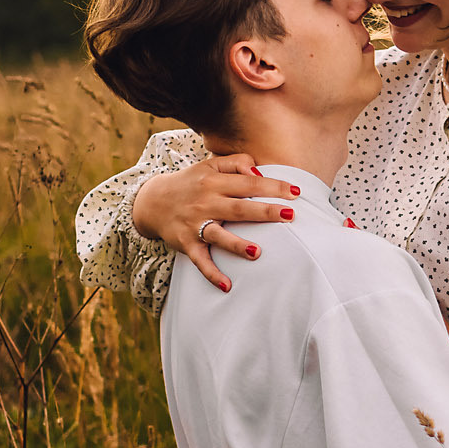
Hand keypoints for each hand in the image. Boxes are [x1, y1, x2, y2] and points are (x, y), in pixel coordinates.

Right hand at [131, 154, 299, 291]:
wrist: (152, 201)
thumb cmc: (191, 183)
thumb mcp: (209, 164)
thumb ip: (236, 162)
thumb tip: (259, 171)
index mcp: (214, 181)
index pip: (249, 182)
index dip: (273, 187)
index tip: (296, 193)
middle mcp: (205, 202)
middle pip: (238, 208)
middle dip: (264, 212)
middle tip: (290, 216)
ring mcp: (195, 225)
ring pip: (218, 235)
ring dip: (236, 245)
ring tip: (257, 252)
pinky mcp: (186, 244)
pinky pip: (200, 261)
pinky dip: (211, 273)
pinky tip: (227, 285)